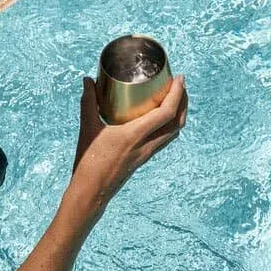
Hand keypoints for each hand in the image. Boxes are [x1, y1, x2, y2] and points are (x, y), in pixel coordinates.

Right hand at [72, 75, 187, 202]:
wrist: (91, 191)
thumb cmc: (89, 161)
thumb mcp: (87, 128)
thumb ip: (88, 102)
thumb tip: (87, 80)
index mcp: (135, 135)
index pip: (166, 113)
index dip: (177, 94)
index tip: (179, 79)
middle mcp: (147, 145)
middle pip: (177, 122)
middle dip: (183, 102)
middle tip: (180, 85)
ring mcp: (147, 153)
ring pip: (173, 132)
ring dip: (179, 114)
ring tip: (175, 98)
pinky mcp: (144, 158)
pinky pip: (165, 139)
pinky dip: (169, 125)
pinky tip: (160, 118)